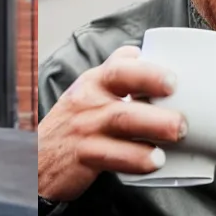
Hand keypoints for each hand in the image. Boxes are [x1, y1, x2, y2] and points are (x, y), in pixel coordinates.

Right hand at [37, 45, 186, 202]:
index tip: (172, 74)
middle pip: (119, 81)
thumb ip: (115, 78)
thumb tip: (143, 54)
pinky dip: (136, 158)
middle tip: (177, 89)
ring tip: (178, 129)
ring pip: (121, 118)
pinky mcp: (84, 155)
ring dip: (153, 123)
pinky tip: (155, 160)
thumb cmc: (73, 126)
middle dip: (150, 81)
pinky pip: (112, 154)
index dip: (145, 65)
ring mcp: (86, 126)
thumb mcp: (88, 95)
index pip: (118, 64)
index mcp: (94, 82)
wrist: (37, 161)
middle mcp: (89, 99)